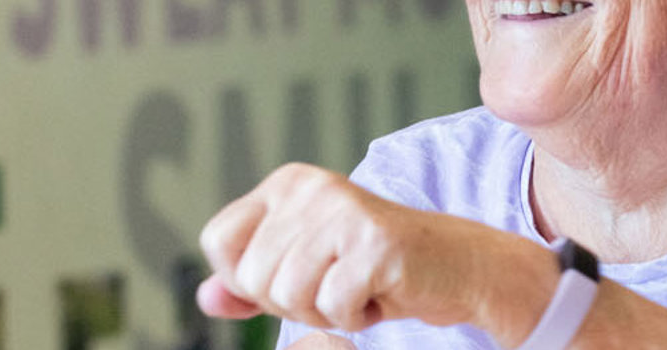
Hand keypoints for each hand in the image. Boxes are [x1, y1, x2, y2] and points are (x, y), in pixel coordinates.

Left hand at [194, 163, 560, 340]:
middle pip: (252, 277)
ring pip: (288, 294)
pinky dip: (356, 315)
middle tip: (336, 285)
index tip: (294, 275)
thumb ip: (252, 282)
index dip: (246, 278)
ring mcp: (345, 213)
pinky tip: (380, 294)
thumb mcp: (306, 268)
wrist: (458, 266)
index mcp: (288, 184)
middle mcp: (312, 188)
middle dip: (292, 301)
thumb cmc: (379, 267)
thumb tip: (208, 298)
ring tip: (358, 287)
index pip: (219, 241)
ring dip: (325, 310)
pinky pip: (332, 305)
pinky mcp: (375, 244)